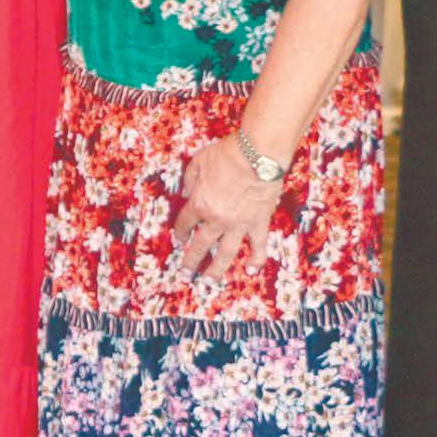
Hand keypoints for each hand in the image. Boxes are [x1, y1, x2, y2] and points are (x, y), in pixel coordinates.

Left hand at [171, 135, 281, 281]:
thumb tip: (186, 192)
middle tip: (185, 273)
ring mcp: (239, 225)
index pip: (185, 222)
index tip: (178, 238)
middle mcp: (217, 220)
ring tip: (209, 282)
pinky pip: (258, 246)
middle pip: (201, 244)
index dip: (179, 231)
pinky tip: (251, 270)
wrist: (257, 155)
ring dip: (216, 269)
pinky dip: (256, 259)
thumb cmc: (227, 154)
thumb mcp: (199, 161)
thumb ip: (189, 179)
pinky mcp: (259, 223)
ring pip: (226, 254)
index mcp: (200, 204)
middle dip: (191, 260)